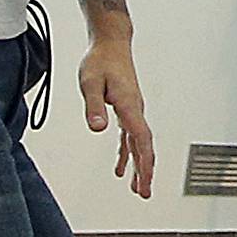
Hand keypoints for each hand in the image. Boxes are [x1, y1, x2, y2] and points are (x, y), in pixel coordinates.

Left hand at [80, 36, 154, 200]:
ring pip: (140, 144)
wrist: (111, 44)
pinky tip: (120, 166)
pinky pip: (130, 137)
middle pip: (145, 146)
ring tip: (138, 186)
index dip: (143, 162)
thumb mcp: (90, 83)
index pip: (140, 139)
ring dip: (139, 166)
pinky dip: (127, 153)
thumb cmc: (101, 60)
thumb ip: (94, 106)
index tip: (144, 180)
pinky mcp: (127, 109)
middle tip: (144, 192)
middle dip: (145, 171)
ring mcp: (133, 111)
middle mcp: (135, 110)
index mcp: (130, 105)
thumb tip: (97, 128)